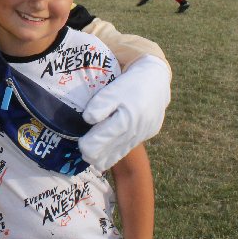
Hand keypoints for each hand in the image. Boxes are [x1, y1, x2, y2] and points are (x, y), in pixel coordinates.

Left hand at [79, 54, 170, 170]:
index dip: (87, 146)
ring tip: (91, 157)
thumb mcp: (113, 91)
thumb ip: (100, 106)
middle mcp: (134, 132)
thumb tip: (88, 119)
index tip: (80, 144)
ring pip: (119, 154)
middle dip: (93, 153)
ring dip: (104, 156)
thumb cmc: (131, 84)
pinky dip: (116, 153)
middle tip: (83, 150)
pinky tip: (107, 156)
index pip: (100, 142)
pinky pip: (127, 148)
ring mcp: (141, 135)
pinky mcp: (147, 135)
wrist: (156, 81)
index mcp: (124, 121)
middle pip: (108, 152)